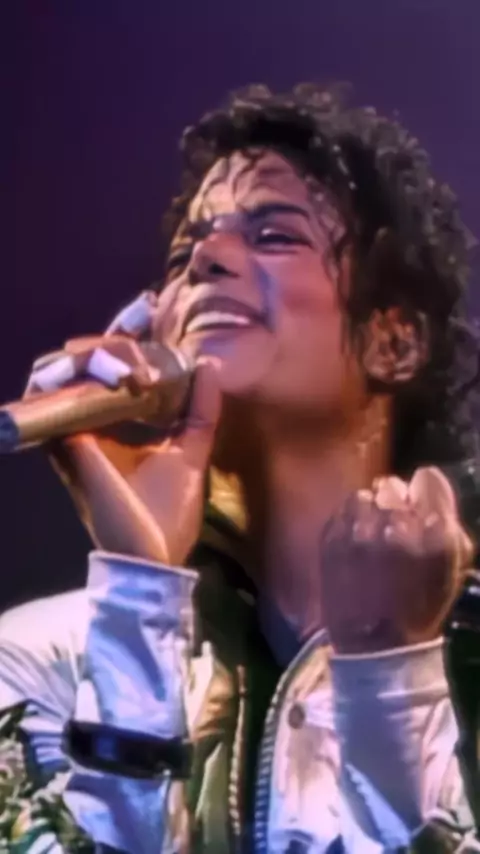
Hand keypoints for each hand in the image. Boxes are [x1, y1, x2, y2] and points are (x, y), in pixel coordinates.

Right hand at [24, 292, 221, 565]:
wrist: (156, 556)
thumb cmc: (168, 512)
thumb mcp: (190, 451)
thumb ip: (198, 411)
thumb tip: (208, 368)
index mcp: (110, 429)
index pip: (108, 374)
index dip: (121, 341)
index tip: (144, 312)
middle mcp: (86, 428)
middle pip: (85, 367)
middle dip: (112, 340)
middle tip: (140, 320)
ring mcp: (73, 435)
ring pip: (65, 374)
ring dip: (97, 354)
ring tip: (131, 351)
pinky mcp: (69, 444)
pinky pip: (57, 397)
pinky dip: (82, 375)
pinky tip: (119, 369)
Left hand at [319, 467, 473, 653]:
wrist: (375, 645)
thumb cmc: (420, 608)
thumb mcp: (452, 568)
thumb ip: (447, 520)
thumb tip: (429, 480)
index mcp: (435, 535)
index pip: (427, 481)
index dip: (424, 490)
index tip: (420, 502)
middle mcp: (397, 527)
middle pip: (393, 486)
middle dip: (395, 501)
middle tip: (393, 524)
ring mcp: (360, 532)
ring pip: (365, 495)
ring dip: (370, 509)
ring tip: (371, 532)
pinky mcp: (332, 540)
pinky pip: (342, 510)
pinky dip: (350, 519)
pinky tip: (356, 539)